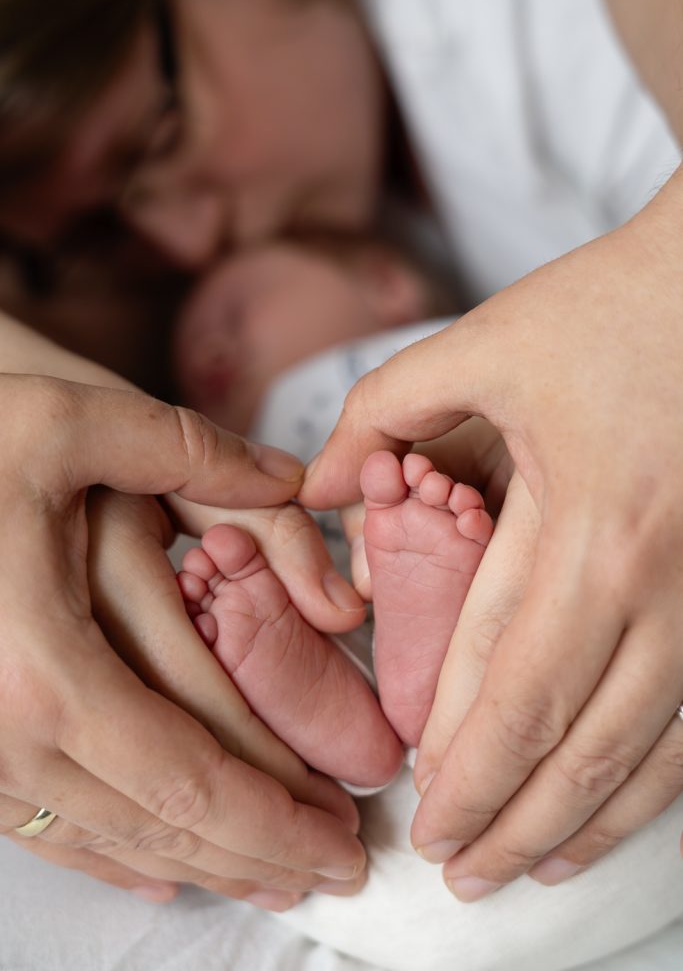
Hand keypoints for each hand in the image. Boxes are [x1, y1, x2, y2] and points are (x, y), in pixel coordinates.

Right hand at [0, 374, 364, 908]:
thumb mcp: (73, 423)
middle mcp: (8, 722)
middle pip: (162, 817)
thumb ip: (194, 453)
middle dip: (261, 851)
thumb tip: (295, 484)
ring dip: (200, 864)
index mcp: (49, 653)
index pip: (196, 762)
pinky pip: (47, 825)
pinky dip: (116, 854)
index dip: (281, 807)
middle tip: (335, 866)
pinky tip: (160, 870)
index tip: (345, 829)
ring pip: (108, 836)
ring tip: (273, 877)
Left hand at [301, 167, 682, 896]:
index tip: (422, 810)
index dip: (460, 759)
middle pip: (574, 741)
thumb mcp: (485, 344)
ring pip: (644, 752)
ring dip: (580, 823)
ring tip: (524, 870)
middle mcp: (657, 581)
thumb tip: (321, 485)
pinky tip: (616, 816)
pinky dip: (652, 786)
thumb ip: (384, 409)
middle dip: (508, 818)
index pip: (506, 679)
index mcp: (584, 524)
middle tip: (458, 869)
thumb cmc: (611, 308)